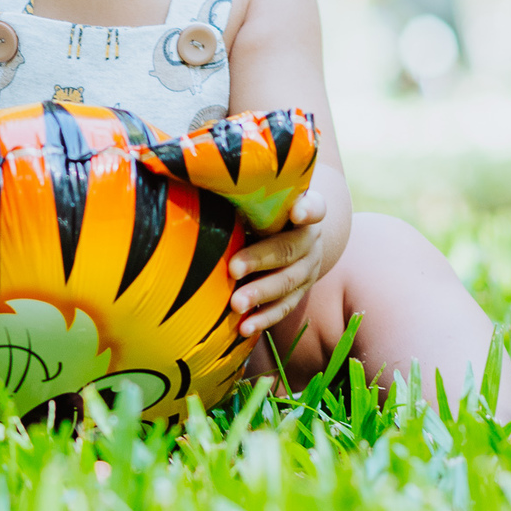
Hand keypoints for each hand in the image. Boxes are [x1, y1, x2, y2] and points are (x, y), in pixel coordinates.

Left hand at [228, 188, 326, 339]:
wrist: (293, 233)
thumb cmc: (266, 210)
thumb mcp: (261, 199)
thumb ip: (243, 196)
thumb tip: (195, 183)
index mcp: (305, 209)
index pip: (314, 206)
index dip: (307, 209)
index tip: (297, 211)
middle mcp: (311, 239)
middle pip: (289, 249)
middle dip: (260, 260)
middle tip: (233, 269)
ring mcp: (308, 268)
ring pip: (288, 283)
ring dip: (261, 294)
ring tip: (236, 304)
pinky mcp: (300, 292)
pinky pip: (284, 308)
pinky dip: (264, 318)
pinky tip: (245, 327)